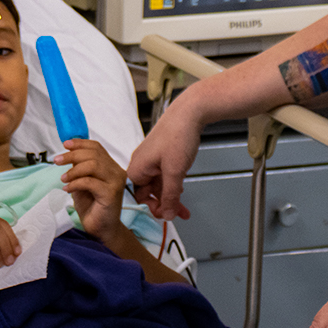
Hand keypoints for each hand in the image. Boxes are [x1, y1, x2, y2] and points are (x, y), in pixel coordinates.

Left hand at [55, 139, 127, 239]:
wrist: (100, 229)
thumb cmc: (92, 207)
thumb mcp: (82, 183)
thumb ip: (79, 168)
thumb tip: (68, 153)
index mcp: (111, 167)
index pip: (97, 147)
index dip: (80, 143)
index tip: (65, 144)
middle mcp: (116, 172)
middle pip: (94, 154)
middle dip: (72, 155)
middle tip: (57, 161)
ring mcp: (116, 182)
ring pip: (93, 165)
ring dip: (73, 170)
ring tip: (63, 179)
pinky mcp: (111, 194)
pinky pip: (90, 182)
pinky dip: (76, 183)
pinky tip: (68, 189)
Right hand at [126, 104, 202, 220]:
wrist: (190, 112)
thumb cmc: (177, 136)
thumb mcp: (174, 171)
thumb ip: (170, 196)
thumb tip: (167, 214)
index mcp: (137, 168)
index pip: (139, 197)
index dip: (152, 208)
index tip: (166, 215)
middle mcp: (141, 165)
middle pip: (149, 192)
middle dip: (164, 205)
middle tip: (179, 214)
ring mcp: (152, 160)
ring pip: (159, 186)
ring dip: (171, 197)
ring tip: (185, 209)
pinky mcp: (162, 156)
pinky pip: (164, 176)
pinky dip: (173, 185)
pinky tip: (182, 191)